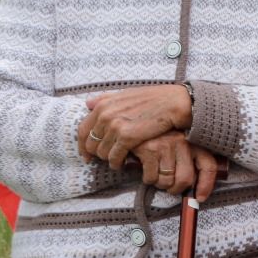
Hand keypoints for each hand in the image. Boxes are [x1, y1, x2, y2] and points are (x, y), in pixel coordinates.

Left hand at [78, 85, 192, 170]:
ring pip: (102, 152)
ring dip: (109, 159)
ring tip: (117, 160)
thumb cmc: (154, 98)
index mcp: (103, 105)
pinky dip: (117, 163)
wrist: (174, 102)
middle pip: (90, 144)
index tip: (87, 154)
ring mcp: (116, 126)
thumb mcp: (126, 94)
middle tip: (106, 158)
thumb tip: (88, 104)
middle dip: (97, 154)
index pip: (83, 130)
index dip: (83, 145)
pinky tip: (122, 164)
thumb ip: (106, 99)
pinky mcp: (128, 137)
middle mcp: (105, 115)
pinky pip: (115, 157)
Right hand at [130, 131, 220, 198]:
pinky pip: (151, 178)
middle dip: (177, 189)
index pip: (209, 166)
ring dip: (161, 184)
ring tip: (158, 173)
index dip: (206, 185)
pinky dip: (149, 179)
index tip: (199, 198)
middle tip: (171, 187)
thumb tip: (195, 188)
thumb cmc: (160, 141)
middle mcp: (182, 142)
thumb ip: (189, 162)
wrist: (135, 127)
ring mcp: (165, 145)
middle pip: (186, 179)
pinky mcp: (149, 150)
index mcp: (194, 142)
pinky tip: (147, 169)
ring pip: (167, 181)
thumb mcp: (179, 147)